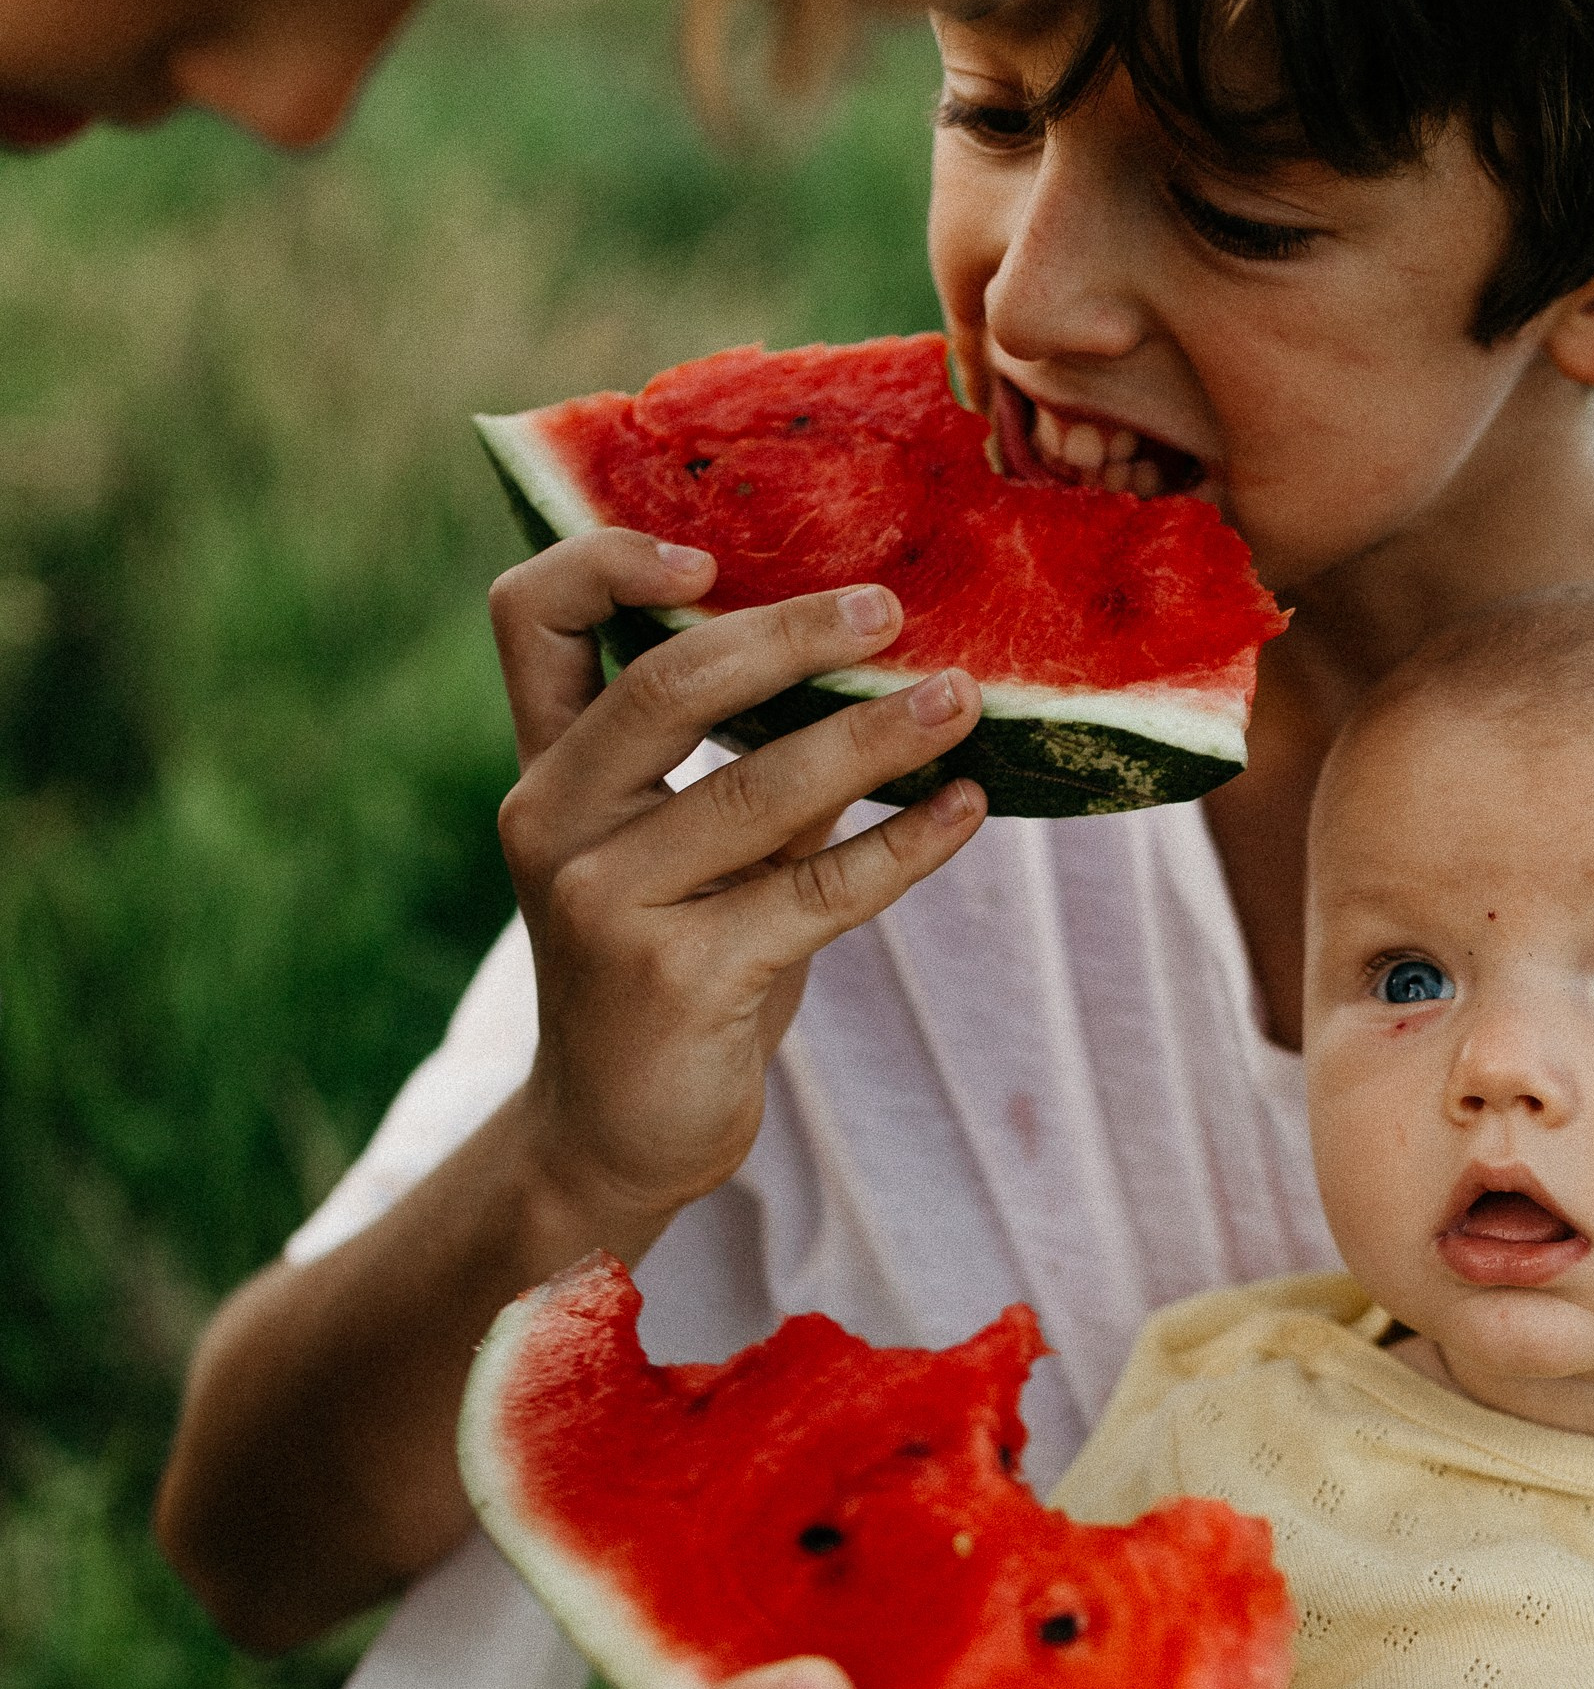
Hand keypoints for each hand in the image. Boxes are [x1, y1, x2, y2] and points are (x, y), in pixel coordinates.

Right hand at [492, 531, 988, 1254]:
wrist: (615, 1136)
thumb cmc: (672, 971)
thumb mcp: (696, 856)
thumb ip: (749, 765)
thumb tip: (879, 660)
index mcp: (548, 771)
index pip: (530, 616)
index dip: (607, 559)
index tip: (712, 553)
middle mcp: (555, 822)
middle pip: (668, 683)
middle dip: (791, 633)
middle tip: (891, 609)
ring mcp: (606, 902)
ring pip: (760, 787)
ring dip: (878, 734)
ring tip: (962, 698)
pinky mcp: (678, 977)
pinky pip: (816, 888)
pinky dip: (906, 844)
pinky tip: (967, 811)